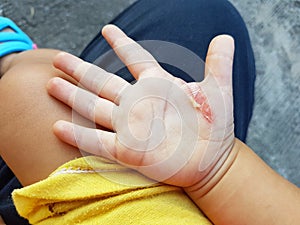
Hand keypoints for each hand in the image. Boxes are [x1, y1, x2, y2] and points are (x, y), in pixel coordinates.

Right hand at [47, 25, 234, 187]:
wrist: (213, 160)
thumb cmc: (216, 127)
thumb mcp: (218, 91)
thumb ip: (218, 64)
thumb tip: (225, 37)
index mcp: (158, 86)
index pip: (136, 59)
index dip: (122, 44)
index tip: (108, 30)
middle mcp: (140, 104)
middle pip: (104, 82)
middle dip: (82, 70)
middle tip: (59, 58)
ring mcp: (132, 128)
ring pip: (95, 108)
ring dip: (74, 97)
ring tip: (52, 84)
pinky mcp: (129, 151)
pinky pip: (99, 142)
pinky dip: (79, 135)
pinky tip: (58, 126)